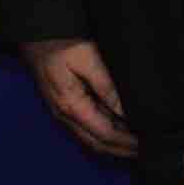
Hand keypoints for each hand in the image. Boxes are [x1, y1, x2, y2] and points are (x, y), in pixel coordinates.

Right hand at [26, 37, 136, 161]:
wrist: (35, 34)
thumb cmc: (59, 43)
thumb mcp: (86, 58)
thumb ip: (106, 86)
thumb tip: (125, 111)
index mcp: (71, 106)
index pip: (104, 134)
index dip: (127, 143)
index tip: (147, 143)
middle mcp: (65, 115)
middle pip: (97, 143)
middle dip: (122, 150)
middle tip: (148, 149)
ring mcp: (64, 112)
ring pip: (92, 138)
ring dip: (114, 144)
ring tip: (138, 143)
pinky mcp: (66, 105)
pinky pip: (88, 127)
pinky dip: (106, 133)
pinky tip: (121, 128)